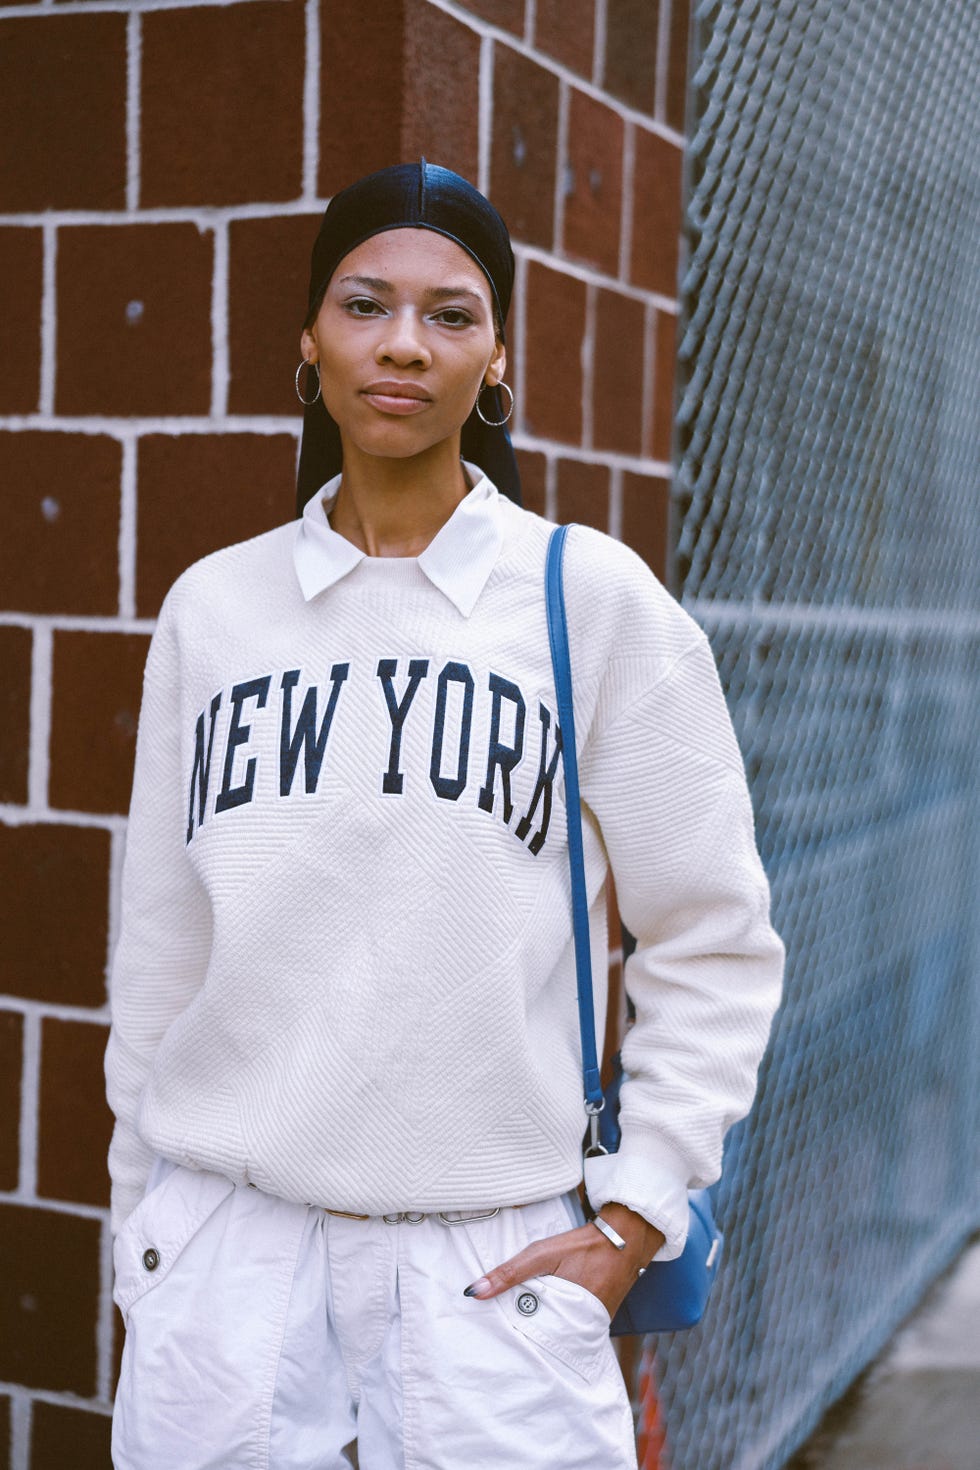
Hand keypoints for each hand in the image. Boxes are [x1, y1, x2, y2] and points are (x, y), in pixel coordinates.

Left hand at [463, 1203, 664, 1318]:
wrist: (624, 1240)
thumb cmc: (581, 1246)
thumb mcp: (541, 1255)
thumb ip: (509, 1273)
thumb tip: (474, 1292)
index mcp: (563, 1316)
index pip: (529, 1338)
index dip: (513, 1336)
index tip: (495, 1338)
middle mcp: (578, 1328)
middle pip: (544, 1338)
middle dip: (526, 1335)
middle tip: (504, 1335)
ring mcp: (590, 1325)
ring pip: (557, 1331)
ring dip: (542, 1328)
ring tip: (520, 1327)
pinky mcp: (597, 1319)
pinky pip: (571, 1324)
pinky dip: (558, 1320)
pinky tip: (544, 1314)